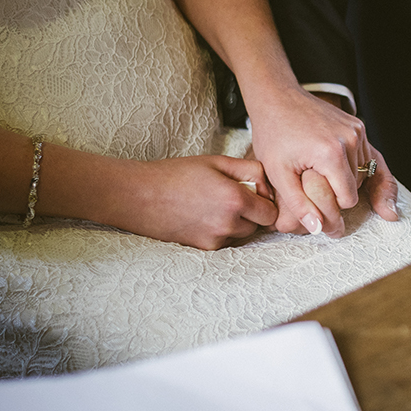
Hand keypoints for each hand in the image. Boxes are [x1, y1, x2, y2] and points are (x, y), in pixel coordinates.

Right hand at [100, 156, 276, 249]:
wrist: (139, 196)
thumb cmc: (177, 174)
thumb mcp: (217, 161)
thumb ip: (251, 171)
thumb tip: (268, 185)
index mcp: (235, 200)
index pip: (271, 213)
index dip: (266, 202)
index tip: (254, 192)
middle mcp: (228, 224)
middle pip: (259, 226)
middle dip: (253, 213)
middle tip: (233, 196)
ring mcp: (215, 239)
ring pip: (242, 235)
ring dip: (238, 223)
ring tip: (215, 205)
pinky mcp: (203, 248)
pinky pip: (225, 241)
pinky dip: (221, 230)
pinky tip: (204, 215)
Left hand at [248, 89, 398, 237]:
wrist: (277, 98)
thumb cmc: (273, 135)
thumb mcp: (278, 174)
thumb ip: (299, 205)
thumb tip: (317, 229)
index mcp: (332, 154)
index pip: (348, 199)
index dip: (330, 203)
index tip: (312, 195)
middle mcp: (351, 140)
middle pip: (357, 186)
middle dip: (338, 190)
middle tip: (311, 178)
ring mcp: (357, 130)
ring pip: (363, 173)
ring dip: (345, 177)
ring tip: (318, 167)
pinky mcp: (358, 125)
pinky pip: (363, 157)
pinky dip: (349, 164)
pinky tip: (327, 159)